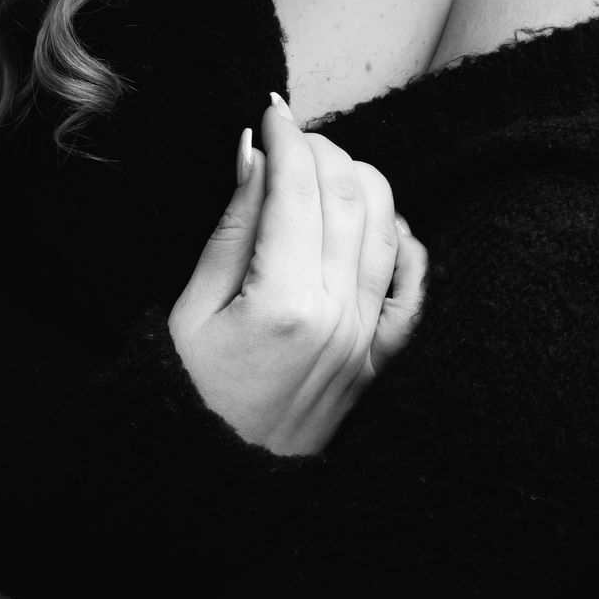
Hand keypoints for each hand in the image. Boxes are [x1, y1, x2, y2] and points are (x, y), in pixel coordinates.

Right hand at [168, 93, 428, 455]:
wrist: (214, 488)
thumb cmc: (184, 398)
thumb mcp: (190, 309)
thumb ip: (233, 229)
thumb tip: (255, 155)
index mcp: (286, 302)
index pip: (298, 189)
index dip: (286, 137)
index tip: (270, 110)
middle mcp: (339, 316)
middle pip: (350, 196)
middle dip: (322, 151)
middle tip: (289, 138)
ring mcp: (368, 339)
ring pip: (388, 228)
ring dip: (361, 183)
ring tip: (321, 170)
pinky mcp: (380, 360)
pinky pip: (413, 288)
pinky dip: (404, 243)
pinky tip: (379, 223)